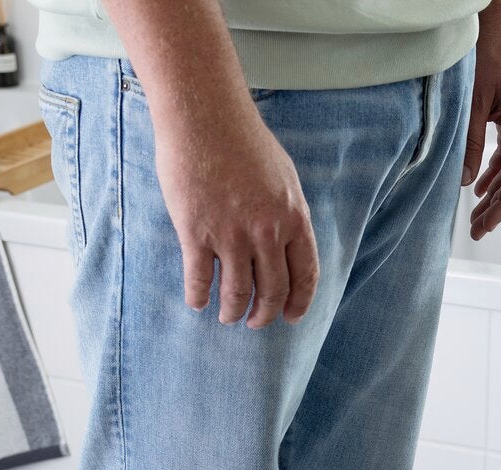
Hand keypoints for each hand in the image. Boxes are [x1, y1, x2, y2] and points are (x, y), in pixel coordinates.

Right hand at [155, 107, 318, 328]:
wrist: (204, 115)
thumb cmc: (243, 139)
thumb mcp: (282, 176)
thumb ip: (286, 213)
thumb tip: (285, 244)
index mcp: (293, 217)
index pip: (305, 274)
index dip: (299, 302)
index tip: (291, 317)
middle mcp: (267, 231)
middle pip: (272, 291)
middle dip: (264, 315)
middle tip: (255, 322)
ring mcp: (231, 234)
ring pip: (237, 293)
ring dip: (232, 312)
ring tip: (227, 316)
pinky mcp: (196, 232)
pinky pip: (199, 280)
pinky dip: (198, 297)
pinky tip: (197, 302)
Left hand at [462, 3, 500, 239]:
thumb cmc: (491, 54)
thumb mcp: (474, 102)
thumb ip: (470, 143)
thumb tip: (466, 181)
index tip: (486, 226)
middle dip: (498, 206)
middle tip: (477, 229)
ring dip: (496, 190)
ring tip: (478, 214)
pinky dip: (496, 170)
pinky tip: (482, 184)